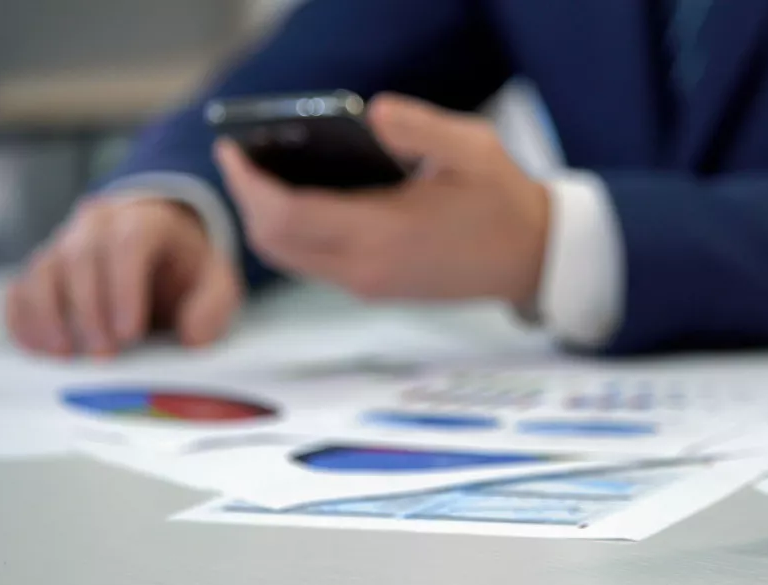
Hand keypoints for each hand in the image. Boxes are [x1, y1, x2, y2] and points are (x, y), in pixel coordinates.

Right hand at [3, 198, 243, 357]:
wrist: (159, 255)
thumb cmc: (185, 272)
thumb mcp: (216, 283)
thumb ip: (212, 306)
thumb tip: (192, 337)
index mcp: (144, 221)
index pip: (128, 244)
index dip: (124, 289)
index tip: (130, 333)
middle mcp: (96, 225)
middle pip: (80, 257)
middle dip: (89, 310)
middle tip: (104, 354)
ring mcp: (62, 245)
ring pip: (42, 271)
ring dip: (48, 316)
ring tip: (66, 355)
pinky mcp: (41, 272)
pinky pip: (19, 290)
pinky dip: (22, 320)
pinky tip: (39, 349)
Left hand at [215, 93, 549, 306]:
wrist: (534, 259)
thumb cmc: (505, 200)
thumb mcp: (474, 149)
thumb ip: (420, 127)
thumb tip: (371, 114)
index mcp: (384, 232)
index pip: (286, 215)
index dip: (248, 184)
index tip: (233, 149)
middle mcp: (366, 268)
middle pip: (274, 242)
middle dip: (246, 200)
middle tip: (240, 158)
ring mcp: (369, 284)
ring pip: (288, 257)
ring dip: (266, 219)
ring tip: (263, 175)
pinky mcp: (374, 287)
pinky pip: (312, 263)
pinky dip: (292, 232)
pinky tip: (301, 196)